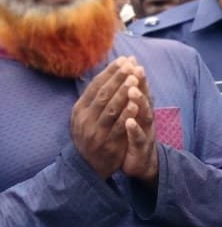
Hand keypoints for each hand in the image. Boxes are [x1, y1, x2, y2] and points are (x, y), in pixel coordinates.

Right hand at [69, 58, 135, 178]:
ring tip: (134, 79)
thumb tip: (107, 73)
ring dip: (123, 92)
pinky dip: (127, 114)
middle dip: (117, 78)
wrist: (88, 166)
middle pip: (103, 94)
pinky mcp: (108, 143)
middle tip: (130, 65)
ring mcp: (96, 132)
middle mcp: (85, 119)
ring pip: (111, 108)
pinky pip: (119, 126)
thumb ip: (93, 98)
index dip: (109, 72)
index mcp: (79, 110)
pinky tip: (136, 103)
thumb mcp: (84, 116)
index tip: (123, 60)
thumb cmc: (90, 134)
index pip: (95, 86)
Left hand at [121, 63, 158, 186]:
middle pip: (144, 97)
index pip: (138, 88)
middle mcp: (146, 116)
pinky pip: (139, 136)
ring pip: (144, 114)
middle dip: (139, 83)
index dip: (135, 74)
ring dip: (139, 102)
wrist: (142, 162)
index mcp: (141, 108)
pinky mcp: (142, 146)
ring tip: (132, 91)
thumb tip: (121, 77)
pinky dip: (135, 129)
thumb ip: (128, 98)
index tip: (130, 59)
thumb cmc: (134, 136)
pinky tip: (129, 122)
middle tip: (135, 69)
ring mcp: (146, 130)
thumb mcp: (131, 115)